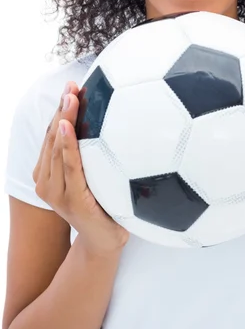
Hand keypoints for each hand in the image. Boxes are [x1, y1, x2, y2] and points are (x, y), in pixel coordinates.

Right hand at [33, 82, 128, 254]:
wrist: (105, 241)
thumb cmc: (102, 204)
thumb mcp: (94, 175)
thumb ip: (92, 152)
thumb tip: (112, 118)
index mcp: (49, 173)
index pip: (52, 136)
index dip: (59, 110)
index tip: (71, 87)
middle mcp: (46, 181)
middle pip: (52, 138)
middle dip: (61, 109)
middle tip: (71, 87)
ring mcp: (57, 192)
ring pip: (57, 149)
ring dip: (63, 120)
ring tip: (69, 98)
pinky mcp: (73, 200)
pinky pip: (71, 167)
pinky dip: (68, 146)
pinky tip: (68, 127)